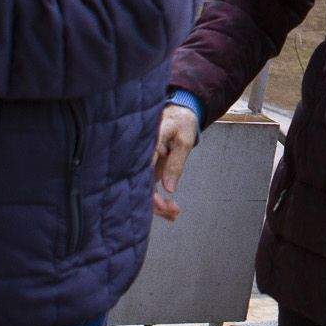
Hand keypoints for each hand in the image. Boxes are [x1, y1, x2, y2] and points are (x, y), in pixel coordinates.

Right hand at [152, 103, 199, 220]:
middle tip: (174, 211)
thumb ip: (176, 163)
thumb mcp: (184, 141)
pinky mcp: (148, 169)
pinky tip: (171, 209)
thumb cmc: (181, 123)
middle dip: (155, 204)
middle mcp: (141, 156)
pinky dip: (160, 200)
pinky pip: (150, 187)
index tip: (162, 205)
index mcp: (147, 145)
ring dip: (158, 205)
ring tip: (175, 212)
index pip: (143, 172)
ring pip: (144, 189)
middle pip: (140, 185)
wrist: (180, 113)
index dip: (150, 192)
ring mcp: (143, 164)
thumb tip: (168, 189)